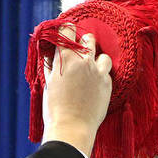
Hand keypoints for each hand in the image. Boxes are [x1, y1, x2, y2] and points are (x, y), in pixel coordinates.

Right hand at [41, 26, 112, 156]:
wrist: (72, 128)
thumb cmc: (55, 108)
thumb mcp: (49, 82)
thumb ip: (52, 64)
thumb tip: (52, 53)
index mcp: (65, 58)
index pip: (68, 30)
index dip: (66, 29)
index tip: (66, 32)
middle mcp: (84, 61)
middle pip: (88, 38)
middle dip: (83, 43)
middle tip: (77, 54)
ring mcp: (98, 72)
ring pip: (102, 55)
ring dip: (96, 59)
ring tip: (89, 70)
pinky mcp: (108, 84)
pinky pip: (107, 72)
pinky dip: (101, 75)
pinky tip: (93, 85)